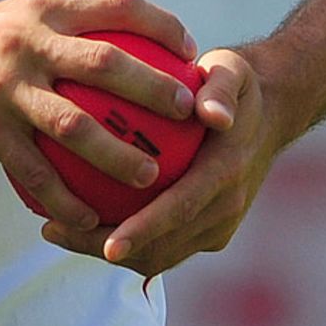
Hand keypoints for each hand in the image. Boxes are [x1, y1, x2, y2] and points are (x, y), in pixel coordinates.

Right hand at [0, 0, 198, 230]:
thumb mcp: (20, 20)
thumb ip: (69, 26)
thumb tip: (142, 40)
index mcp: (41, 8)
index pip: (114, 4)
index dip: (160, 25)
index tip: (190, 52)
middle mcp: (24, 41)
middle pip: (105, 63)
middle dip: (154, 89)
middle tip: (187, 112)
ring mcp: (4, 88)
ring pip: (75, 125)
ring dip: (119, 154)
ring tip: (151, 176)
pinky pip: (37, 173)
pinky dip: (67, 199)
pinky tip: (93, 217)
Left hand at [38, 47, 281, 275]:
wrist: (270, 113)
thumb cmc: (236, 84)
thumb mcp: (231, 71)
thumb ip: (220, 89)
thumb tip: (213, 113)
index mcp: (227, 173)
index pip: (182, 208)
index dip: (145, 230)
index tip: (107, 244)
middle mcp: (225, 207)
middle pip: (164, 245)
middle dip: (109, 248)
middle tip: (55, 230)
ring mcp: (218, 224)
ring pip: (161, 254)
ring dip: (110, 250)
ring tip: (56, 229)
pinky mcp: (208, 230)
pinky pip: (164, 244)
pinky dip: (125, 241)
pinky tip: (80, 218)